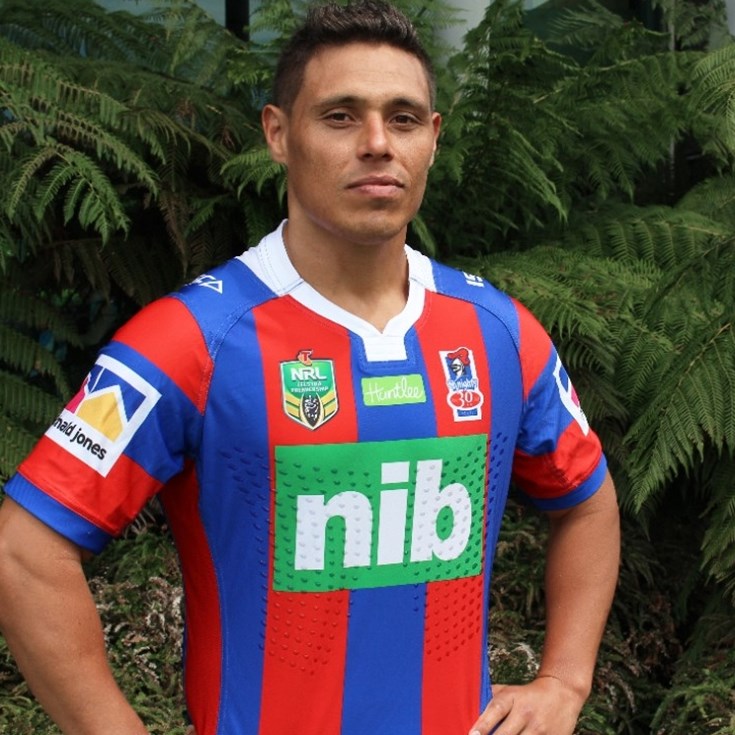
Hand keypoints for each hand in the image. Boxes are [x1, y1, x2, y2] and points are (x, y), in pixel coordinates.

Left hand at [468, 676, 585, 734]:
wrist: (561, 693)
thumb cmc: (527, 694)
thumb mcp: (508, 691)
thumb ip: (489, 699)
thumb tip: (468, 709)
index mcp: (512, 698)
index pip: (496, 709)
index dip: (483, 723)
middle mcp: (525, 713)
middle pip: (506, 734)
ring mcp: (539, 729)